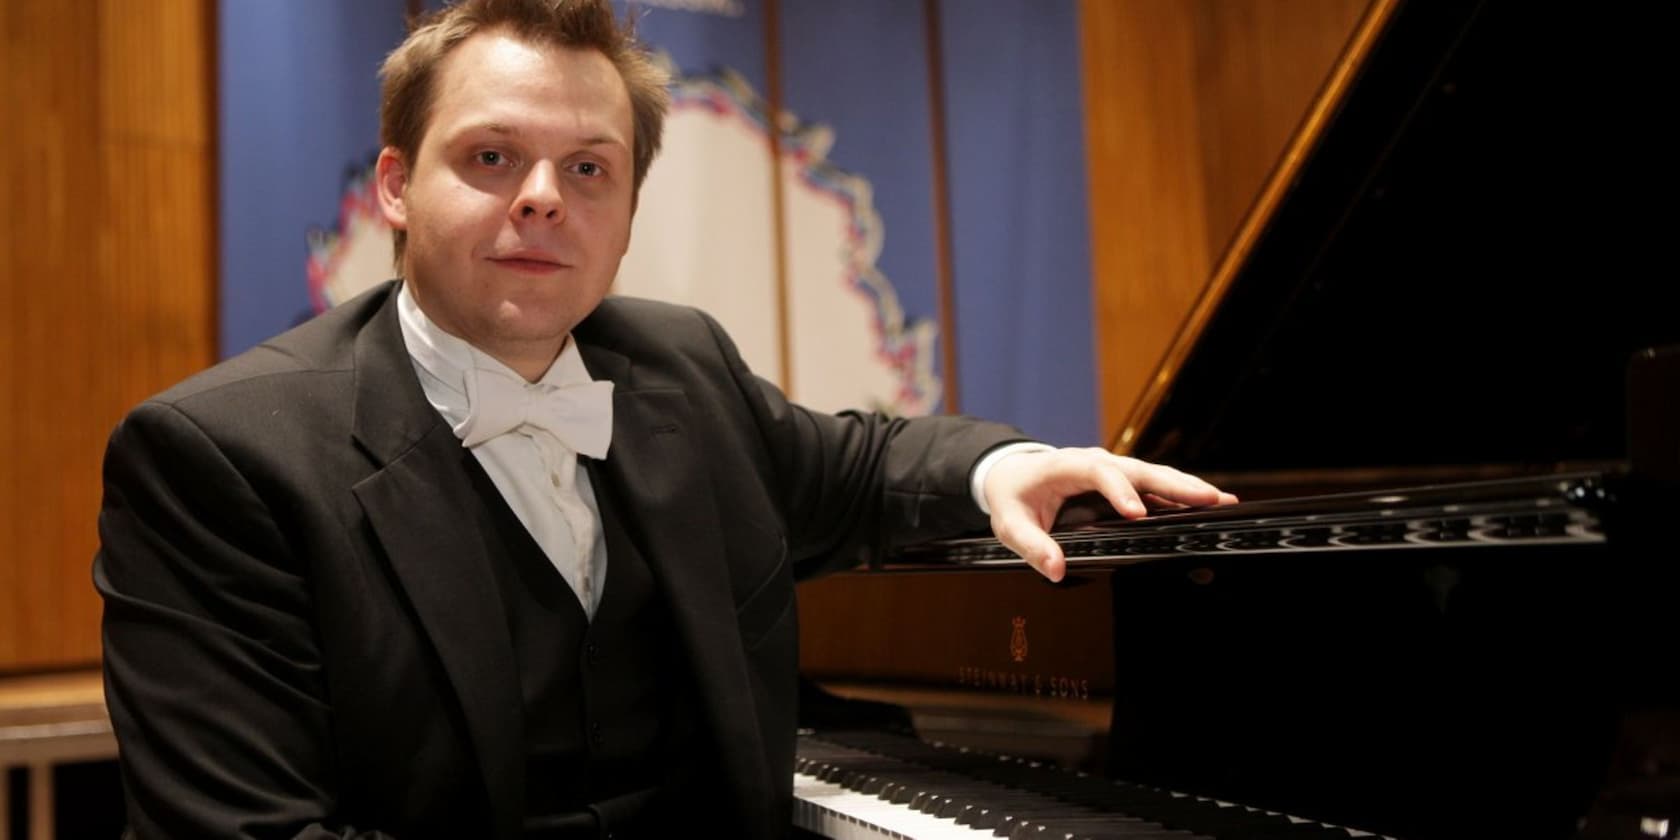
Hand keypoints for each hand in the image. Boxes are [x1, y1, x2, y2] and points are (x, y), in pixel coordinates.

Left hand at [982, 447, 1237, 581]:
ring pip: (1153, 475)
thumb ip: (1031, 546)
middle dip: (1175, 484)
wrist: (1011, 473)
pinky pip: (1153, 487)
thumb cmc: (1012, 497)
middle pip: (1139, 470)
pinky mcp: (1122, 482)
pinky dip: (1179, 496)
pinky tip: (1207, 506)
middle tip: (1209, 498)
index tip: (1136, 513)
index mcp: (1066, 465)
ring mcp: (1112, 470)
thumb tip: (1055, 569)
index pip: (1098, 472)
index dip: (1119, 490)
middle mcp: (1095, 461)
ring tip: (1222, 501)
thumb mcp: (1010, 524)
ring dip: (1186, 487)